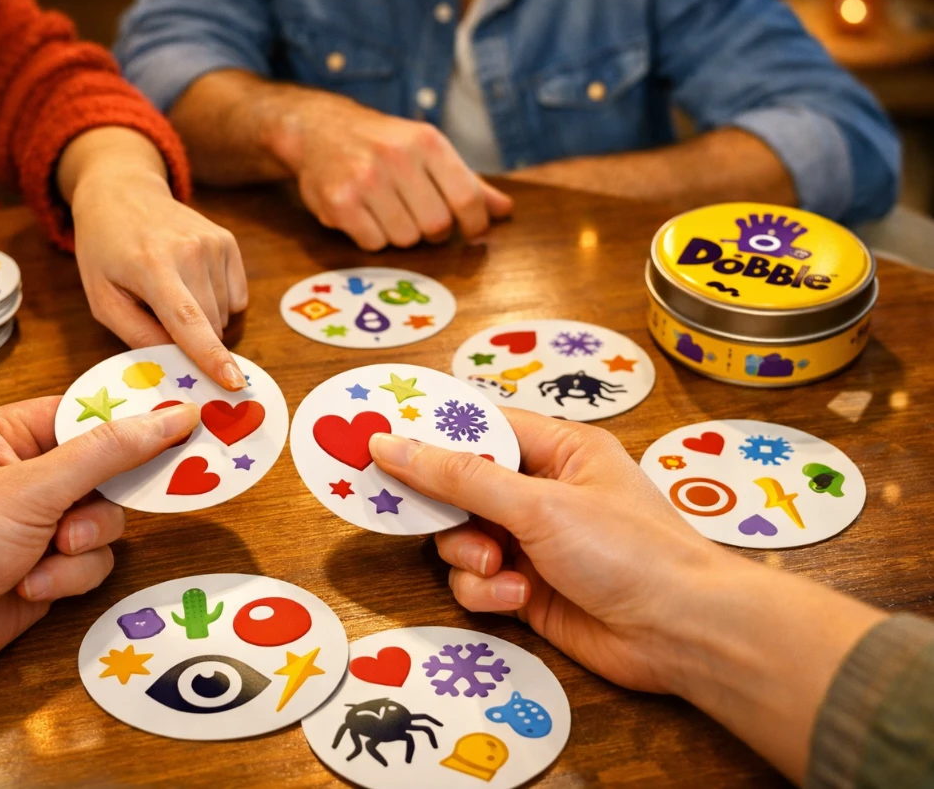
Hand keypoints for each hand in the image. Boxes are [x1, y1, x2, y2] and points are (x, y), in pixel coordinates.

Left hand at [0, 396, 200, 694]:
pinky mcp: (44, 569)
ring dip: (82, 543)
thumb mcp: (32, 487)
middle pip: (102, 472)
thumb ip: (108, 453)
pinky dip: (67, 576)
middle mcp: (20, 476)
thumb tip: (175, 417)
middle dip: (98, 500)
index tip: (180, 423)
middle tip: (98, 505)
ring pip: (102, 522)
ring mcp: (33, 525)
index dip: (128, 422)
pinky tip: (30, 585)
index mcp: (2, 436)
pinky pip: (87, 562)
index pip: (81, 414)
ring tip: (49, 554)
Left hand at [60, 126, 248, 391]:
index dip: (211, 356)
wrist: (122, 192)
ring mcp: (214, 243)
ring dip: (203, 320)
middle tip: (160, 318)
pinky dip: (217, 303)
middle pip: (210, 325)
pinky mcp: (228, 241)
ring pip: (225, 315)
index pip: (188, 320)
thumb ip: (136, 334)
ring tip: (171, 292)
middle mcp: (190, 251)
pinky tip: (191, 284)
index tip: (235, 382)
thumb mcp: (102, 299)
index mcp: (152, 266)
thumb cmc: (105, 251)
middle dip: (192, 340)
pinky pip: (236, 298)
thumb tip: (177, 361)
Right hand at [272, 97, 513, 250]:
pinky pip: (373, 244)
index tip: (472, 231)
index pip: (467, 197)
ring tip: (386, 211)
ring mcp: (365, 180)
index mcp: (427, 141)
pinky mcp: (339, 202)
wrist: (319, 130)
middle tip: (418, 217)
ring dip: (399, 234)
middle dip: (432, 230)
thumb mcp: (427, 150)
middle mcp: (397, 157)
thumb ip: (467, 182)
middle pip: (436, 225)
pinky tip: (364, 216)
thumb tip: (505, 210)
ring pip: (405, 239)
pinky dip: (372, 238)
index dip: (475, 224)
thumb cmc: (382, 143)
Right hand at [369, 409, 886, 781]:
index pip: (480, 428)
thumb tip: (389, 443)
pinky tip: (518, 599)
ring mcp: (533, 544)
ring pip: (461, 539)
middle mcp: (542, 492)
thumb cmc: (624, 548)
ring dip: (470, 557)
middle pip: (460, 488)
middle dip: (448, 509)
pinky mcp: (527, 591)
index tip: (380, 442)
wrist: (681, 633)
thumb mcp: (538, 504)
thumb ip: (460, 477)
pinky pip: (478, 582)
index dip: (431, 436)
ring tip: (501, 569)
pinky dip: (488, 591)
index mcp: (558, 449)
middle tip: (423, 516)